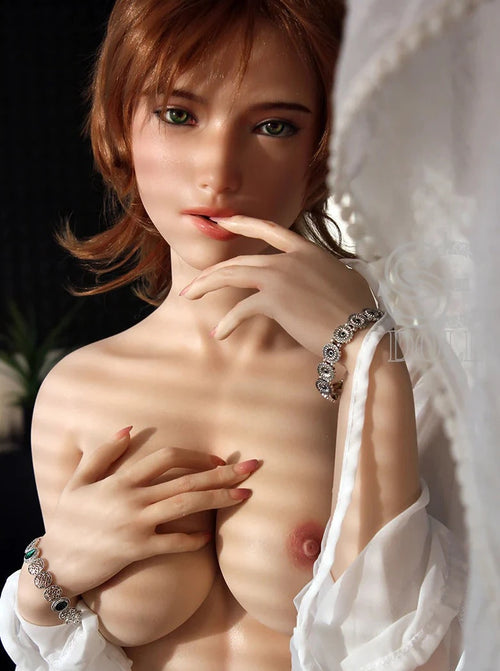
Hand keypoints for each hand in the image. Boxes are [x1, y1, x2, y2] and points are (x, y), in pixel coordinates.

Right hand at [40, 428, 258, 595]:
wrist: (55, 564)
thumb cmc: (68, 520)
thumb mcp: (79, 481)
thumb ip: (103, 452)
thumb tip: (130, 428)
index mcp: (121, 479)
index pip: (166, 457)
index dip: (196, 456)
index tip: (218, 460)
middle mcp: (132, 499)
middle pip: (186, 481)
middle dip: (222, 474)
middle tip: (253, 468)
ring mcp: (135, 525)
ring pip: (186, 506)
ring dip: (218, 499)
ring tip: (245, 495)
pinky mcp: (136, 551)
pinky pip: (172, 543)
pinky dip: (192, 539)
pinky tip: (209, 536)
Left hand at [181, 215, 375, 358]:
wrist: (361, 332)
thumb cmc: (357, 312)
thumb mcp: (344, 280)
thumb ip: (323, 272)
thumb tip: (320, 277)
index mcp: (307, 251)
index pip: (269, 230)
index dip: (242, 223)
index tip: (222, 221)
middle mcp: (290, 258)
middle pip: (240, 259)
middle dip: (212, 271)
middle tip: (194, 284)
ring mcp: (281, 276)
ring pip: (233, 275)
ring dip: (207, 286)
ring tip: (190, 296)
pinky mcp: (275, 300)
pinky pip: (241, 308)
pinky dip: (228, 322)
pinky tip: (220, 333)